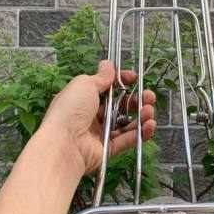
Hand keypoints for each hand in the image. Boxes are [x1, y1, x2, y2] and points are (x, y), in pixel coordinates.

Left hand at [39, 60, 156, 173]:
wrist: (63, 144)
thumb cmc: (70, 111)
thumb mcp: (84, 85)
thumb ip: (100, 77)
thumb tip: (108, 64)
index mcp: (83, 100)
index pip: (106, 89)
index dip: (121, 82)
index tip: (134, 78)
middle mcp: (90, 117)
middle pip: (119, 107)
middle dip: (136, 100)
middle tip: (148, 96)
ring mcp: (99, 134)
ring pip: (125, 124)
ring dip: (141, 116)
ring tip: (150, 110)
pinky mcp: (107, 150)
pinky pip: (127, 140)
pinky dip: (140, 133)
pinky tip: (150, 125)